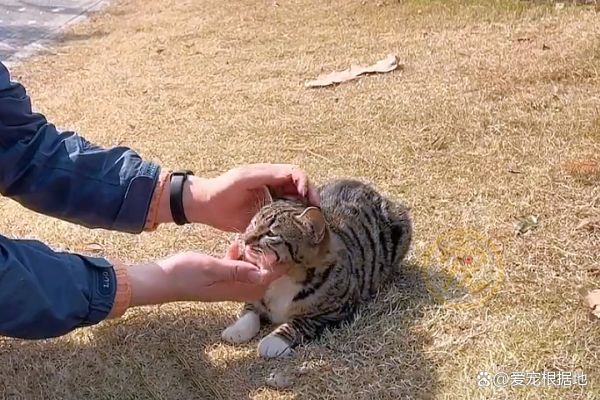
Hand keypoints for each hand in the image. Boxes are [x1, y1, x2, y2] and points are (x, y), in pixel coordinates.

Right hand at [126, 247, 287, 305]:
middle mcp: (234, 289)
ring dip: (255, 258)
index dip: (277, 267)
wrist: (160, 280)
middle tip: (276, 241)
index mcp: (235, 289)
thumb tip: (263, 274)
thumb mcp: (213, 268)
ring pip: (249, 271)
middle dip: (270, 262)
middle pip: (261, 277)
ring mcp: (225, 284)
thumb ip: (237, 270)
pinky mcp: (217, 276)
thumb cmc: (185, 274)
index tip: (286, 250)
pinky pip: (236, 268)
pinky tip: (236, 243)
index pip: (265, 280)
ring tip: (259, 240)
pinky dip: (239, 257)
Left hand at [184, 163, 319, 231]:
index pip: (295, 173)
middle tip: (315, 213)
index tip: (309, 198)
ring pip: (295, 203)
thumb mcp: (244, 178)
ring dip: (304, 210)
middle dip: (311, 198)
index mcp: (269, 174)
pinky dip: (293, 222)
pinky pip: (284, 218)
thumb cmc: (222, 189)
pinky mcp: (266, 216)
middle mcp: (273, 186)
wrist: (205, 206)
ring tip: (309, 223)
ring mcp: (271, 201)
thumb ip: (266, 176)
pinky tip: (295, 231)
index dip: (306, 183)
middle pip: (300, 188)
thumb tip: (292, 177)